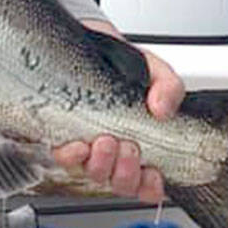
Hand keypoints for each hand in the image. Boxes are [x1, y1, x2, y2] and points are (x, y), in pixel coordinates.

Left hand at [50, 44, 184, 203]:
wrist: (81, 40)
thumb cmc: (114, 57)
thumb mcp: (150, 67)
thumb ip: (168, 86)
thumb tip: (163, 108)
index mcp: (138, 139)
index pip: (146, 181)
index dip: (150, 187)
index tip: (153, 176)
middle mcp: (113, 147)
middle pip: (121, 183)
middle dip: (126, 172)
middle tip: (128, 146)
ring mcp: (86, 143)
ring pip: (96, 174)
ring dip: (103, 164)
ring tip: (106, 140)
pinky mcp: (59, 135)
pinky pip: (64, 158)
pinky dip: (72, 157)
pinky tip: (79, 145)